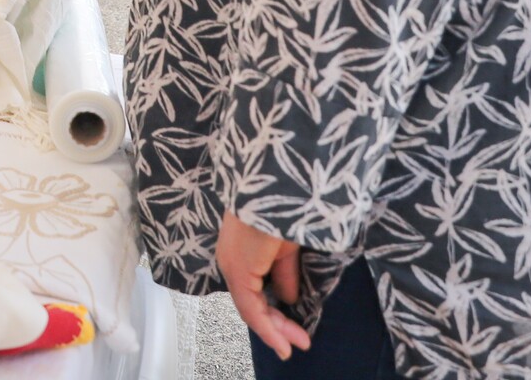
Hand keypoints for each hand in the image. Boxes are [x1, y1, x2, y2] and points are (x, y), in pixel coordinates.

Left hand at [217, 209, 309, 359]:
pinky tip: (281, 342)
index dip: (274, 312)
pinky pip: (250, 308)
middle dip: (277, 325)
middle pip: (251, 303)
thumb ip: (284, 273)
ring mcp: (233, 265)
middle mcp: (232, 260)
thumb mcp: (287, 246)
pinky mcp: (238, 269)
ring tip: (294, 345)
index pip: (254, 290)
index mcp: (241, 251)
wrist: (278, 185)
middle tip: (299, 340)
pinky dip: (267, 328)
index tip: (295, 328)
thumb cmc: (284, 205)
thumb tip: (288, 298)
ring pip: (251, 309)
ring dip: (275, 330)